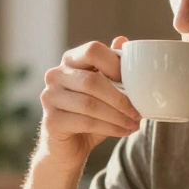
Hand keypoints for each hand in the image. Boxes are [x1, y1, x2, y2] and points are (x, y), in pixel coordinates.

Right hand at [38, 37, 141, 167]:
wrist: (67, 147)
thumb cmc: (90, 114)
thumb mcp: (104, 90)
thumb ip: (112, 67)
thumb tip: (122, 41)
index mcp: (70, 60)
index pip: (93, 50)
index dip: (115, 64)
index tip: (133, 82)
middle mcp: (55, 75)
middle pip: (92, 81)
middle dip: (120, 98)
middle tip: (138, 112)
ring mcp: (49, 97)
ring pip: (90, 104)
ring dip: (118, 116)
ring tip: (134, 123)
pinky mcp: (51, 120)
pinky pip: (86, 122)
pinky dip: (110, 128)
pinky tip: (123, 131)